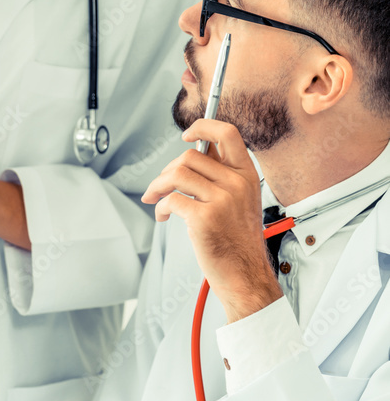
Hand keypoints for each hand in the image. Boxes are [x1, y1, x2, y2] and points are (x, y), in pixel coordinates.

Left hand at [141, 120, 282, 322]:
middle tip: (160, 185)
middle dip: (166, 169)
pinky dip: (160, 206)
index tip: (187, 134)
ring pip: (176, 174)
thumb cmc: (237, 240)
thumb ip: (222, 175)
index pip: (227, 133)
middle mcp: (236, 183)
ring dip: (157, 185)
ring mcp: (221, 200)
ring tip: (154, 198)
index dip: (203, 126)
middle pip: (189, 156)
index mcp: (246, 175)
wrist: (245, 274)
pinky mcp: (204, 218)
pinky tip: (163, 216)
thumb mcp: (241, 200)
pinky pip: (171, 199)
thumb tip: (192, 154)